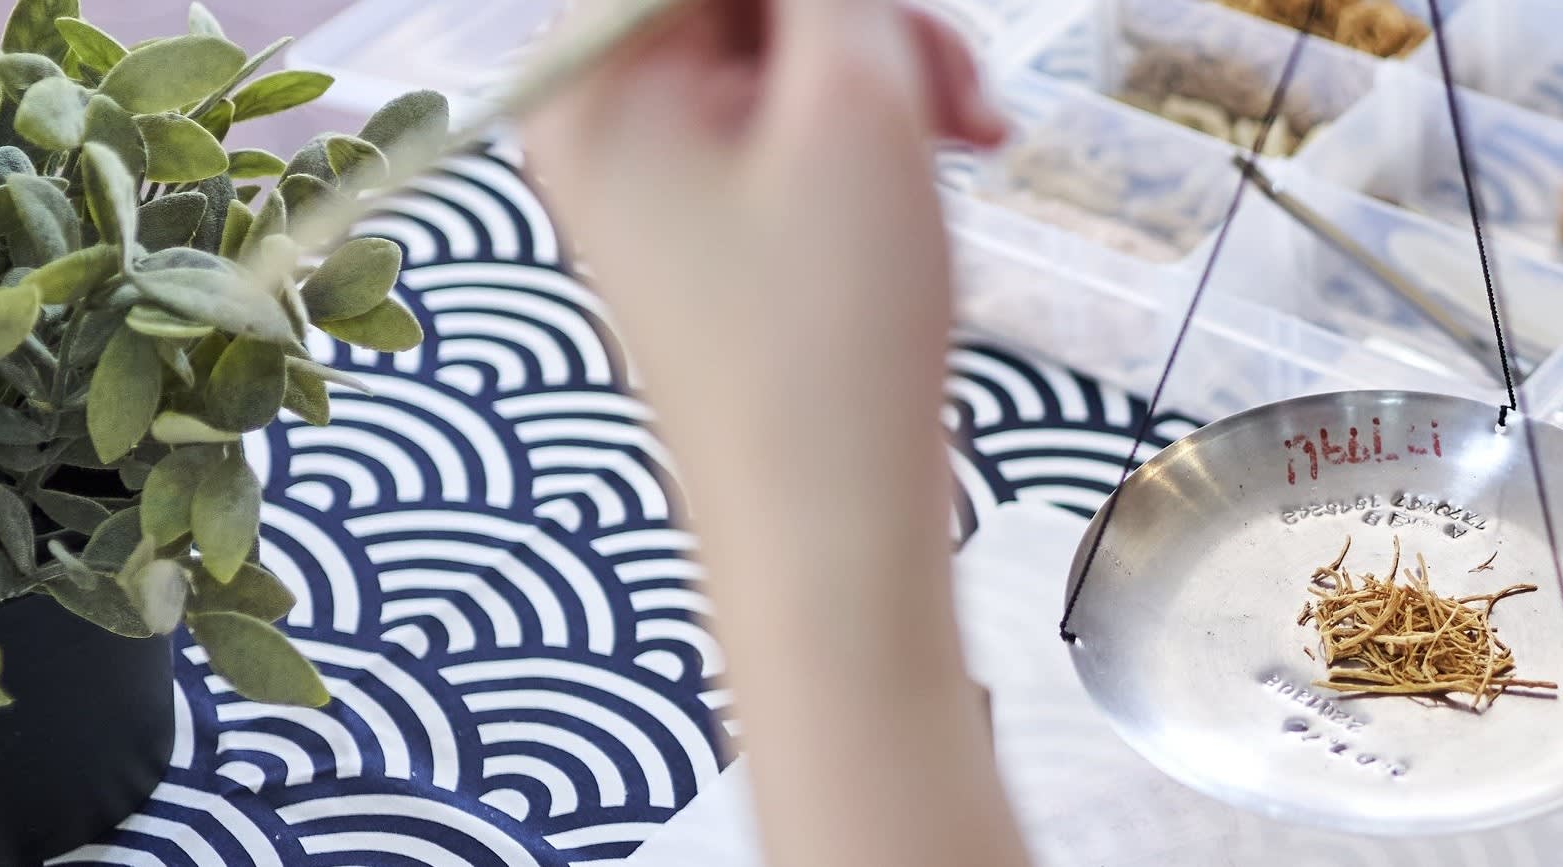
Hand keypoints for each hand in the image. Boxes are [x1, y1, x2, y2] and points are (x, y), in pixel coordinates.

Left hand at [523, 2, 1029, 864]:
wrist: (832, 527)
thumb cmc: (828, 342)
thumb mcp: (856, 108)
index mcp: (594, 76)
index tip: (906, 27)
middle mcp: (600, 111)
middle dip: (871, 21)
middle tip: (959, 90)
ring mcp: (654, 167)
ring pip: (785, 43)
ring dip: (890, 67)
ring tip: (968, 135)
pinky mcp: (709, 213)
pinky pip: (791, 112)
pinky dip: (872, 119)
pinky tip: (939, 157)